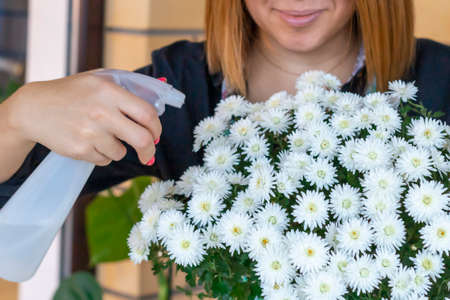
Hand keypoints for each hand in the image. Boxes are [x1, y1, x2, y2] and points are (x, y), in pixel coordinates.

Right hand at [5, 70, 161, 165]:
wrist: (33, 109)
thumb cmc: (70, 94)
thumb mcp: (97, 81)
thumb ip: (125, 91)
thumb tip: (154, 111)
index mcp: (109, 91)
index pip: (147, 113)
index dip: (156, 128)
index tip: (156, 135)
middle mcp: (102, 112)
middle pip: (142, 139)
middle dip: (149, 150)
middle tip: (148, 154)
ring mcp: (90, 132)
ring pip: (121, 152)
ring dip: (117, 149)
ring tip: (99, 135)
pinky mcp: (80, 149)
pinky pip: (104, 159)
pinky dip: (101, 155)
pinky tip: (87, 141)